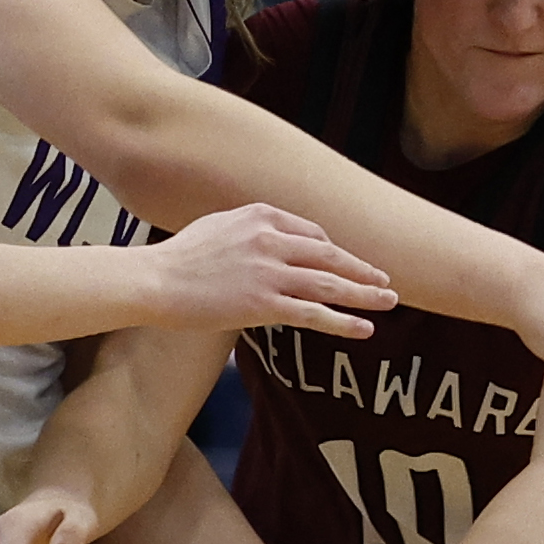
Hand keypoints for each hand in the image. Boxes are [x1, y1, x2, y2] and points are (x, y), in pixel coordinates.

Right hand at [143, 204, 394, 336]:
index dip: (332, 253)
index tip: (343, 267)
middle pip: (330, 256)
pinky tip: (363, 328)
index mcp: (261, 215)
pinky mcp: (264, 304)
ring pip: (329, 284)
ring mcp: (270, 272)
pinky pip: (314, 313)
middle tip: (385, 281)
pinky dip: (343, 321)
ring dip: (364, 294)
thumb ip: (249, 229)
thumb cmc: (178, 258)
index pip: (311, 234)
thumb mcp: (218, 226)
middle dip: (361, 269)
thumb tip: (269, 240)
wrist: (154, 280)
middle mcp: (271, 239)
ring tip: (388, 302)